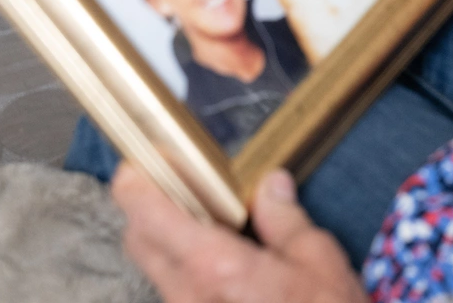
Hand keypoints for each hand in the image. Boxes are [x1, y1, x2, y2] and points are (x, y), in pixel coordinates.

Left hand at [112, 164, 365, 302]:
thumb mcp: (318, 260)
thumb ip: (285, 219)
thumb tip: (271, 185)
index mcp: (216, 268)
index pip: (148, 217)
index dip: (135, 185)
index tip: (139, 164)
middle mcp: (188, 297)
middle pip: (139, 241)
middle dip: (147, 207)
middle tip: (179, 186)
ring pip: (157, 269)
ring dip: (170, 242)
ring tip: (212, 225)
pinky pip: (177, 292)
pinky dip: (188, 270)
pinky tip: (224, 265)